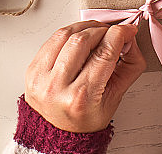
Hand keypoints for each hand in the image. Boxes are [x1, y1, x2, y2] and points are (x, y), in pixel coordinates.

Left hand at [24, 20, 145, 132]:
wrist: (60, 133)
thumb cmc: (86, 117)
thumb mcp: (115, 97)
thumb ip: (129, 66)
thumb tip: (129, 38)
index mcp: (81, 98)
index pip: (104, 54)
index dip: (119, 35)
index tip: (127, 30)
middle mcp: (57, 87)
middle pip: (82, 40)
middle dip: (102, 30)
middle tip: (111, 33)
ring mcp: (41, 78)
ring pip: (64, 35)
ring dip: (84, 27)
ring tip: (96, 32)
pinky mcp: (32, 69)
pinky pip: (51, 40)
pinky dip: (68, 34)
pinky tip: (78, 38)